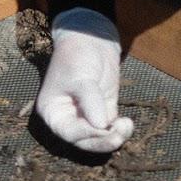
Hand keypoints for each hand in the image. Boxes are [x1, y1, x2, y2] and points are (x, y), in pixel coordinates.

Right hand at [35, 7, 134, 153]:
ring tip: (125, 125)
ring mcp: (87, 117)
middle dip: (102, 141)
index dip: (85, 134)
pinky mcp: (103, 112)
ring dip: (114, 137)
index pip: (68, 132)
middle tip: (117, 136)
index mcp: (53, 112)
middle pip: (84, 141)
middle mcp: (68, 118)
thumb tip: (101, 126)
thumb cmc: (77, 56)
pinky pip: (111, 129)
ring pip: (100, 138)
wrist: (92, 39)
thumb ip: (90, 102)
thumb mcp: (81, 78)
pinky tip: (127, 122)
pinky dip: (120, 130)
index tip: (102, 128)